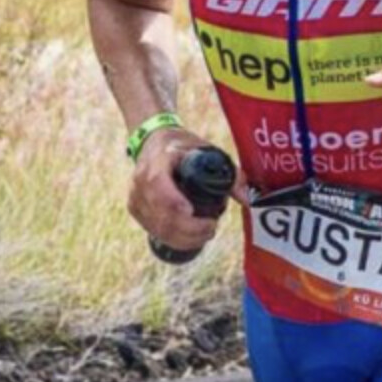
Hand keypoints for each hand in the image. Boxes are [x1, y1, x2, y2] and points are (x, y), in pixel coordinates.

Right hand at [128, 128, 247, 252]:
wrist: (152, 142)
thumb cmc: (181, 146)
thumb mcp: (205, 150)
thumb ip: (229, 172)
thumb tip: (246, 199)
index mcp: (156, 164)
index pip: (161, 189)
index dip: (177, 205)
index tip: (200, 214)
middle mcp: (141, 182)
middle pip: (163, 216)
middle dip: (191, 229)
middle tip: (212, 228)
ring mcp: (135, 197)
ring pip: (158, 228)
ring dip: (184, 238)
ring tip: (206, 234)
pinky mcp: (134, 209)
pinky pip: (154, 231)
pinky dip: (174, 239)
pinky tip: (191, 239)